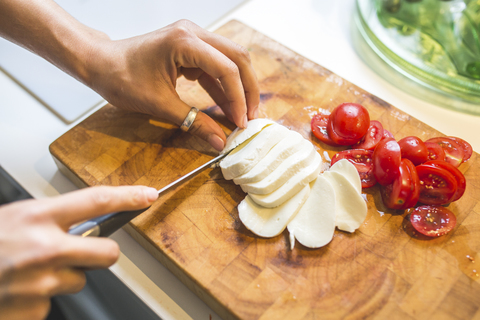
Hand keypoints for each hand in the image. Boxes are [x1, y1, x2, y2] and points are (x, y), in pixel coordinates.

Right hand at [0, 185, 157, 319]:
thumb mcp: (14, 218)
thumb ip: (49, 221)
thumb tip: (84, 225)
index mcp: (37, 218)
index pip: (96, 201)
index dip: (128, 197)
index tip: (148, 195)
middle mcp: (44, 249)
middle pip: (108, 254)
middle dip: (102, 255)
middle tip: (83, 254)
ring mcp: (41, 283)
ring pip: (77, 281)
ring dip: (58, 279)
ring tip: (25, 273)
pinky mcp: (34, 310)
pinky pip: (51, 305)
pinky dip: (37, 300)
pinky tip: (15, 292)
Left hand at [87, 20, 259, 150]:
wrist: (99, 63)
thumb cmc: (121, 78)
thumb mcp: (159, 105)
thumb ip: (194, 122)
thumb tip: (220, 141)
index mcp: (185, 42)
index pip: (226, 69)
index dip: (239, 98)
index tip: (242, 122)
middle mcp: (192, 33)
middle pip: (237, 58)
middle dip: (248, 89)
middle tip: (252, 116)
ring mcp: (192, 38)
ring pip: (229, 60)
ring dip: (238, 87)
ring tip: (242, 114)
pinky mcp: (189, 48)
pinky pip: (214, 66)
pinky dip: (222, 86)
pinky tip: (226, 107)